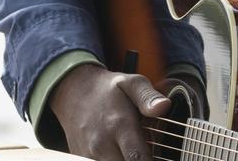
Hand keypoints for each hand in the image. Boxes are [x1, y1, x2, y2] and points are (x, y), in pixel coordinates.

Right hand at [48, 64, 171, 160]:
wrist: (73, 92)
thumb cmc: (108, 90)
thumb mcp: (131, 83)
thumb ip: (148, 96)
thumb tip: (164, 106)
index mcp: (119, 125)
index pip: (138, 159)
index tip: (157, 155)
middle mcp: (102, 144)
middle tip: (146, 149)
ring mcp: (89, 154)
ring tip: (132, 150)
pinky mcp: (81, 159)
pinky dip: (113, 160)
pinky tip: (119, 151)